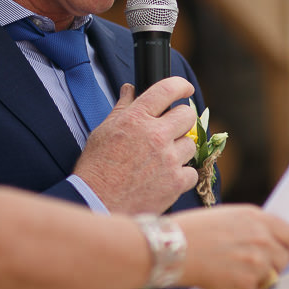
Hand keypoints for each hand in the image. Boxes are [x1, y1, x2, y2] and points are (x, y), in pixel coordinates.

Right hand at [74, 79, 197, 213]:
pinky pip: (191, 171)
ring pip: (190, 144)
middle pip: (187, 116)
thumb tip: (130, 90)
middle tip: (169, 130)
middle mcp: (155, 135)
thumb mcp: (104, 131)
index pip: (167, 89)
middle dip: (180, 120)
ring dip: (179, 150)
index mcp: (135, 118)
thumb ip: (122, 108)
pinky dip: (180, 174)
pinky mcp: (176, 182)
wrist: (97, 202)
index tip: (185, 89)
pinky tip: (163, 177)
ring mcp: (168, 159)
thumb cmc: (96, 166)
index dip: (180, 86)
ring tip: (160, 160)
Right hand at [174, 204, 288, 288]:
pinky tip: (217, 279)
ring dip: (254, 280)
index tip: (286, 255)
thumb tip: (267, 245)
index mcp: (257, 219)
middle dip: (272, 266)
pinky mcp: (247, 285)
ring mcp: (257, 264)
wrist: (170, 248)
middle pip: (283, 260)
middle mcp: (262, 240)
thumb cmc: (190, 231)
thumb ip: (250, 229)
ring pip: (269, 279)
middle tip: (250, 269)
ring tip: (226, 272)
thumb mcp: (225, 217)